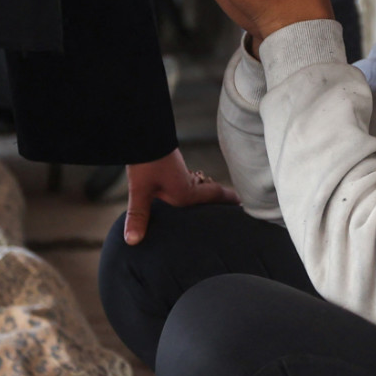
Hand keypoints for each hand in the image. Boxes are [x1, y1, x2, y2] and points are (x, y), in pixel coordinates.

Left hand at [123, 148, 238, 243]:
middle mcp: (188, 184)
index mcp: (186, 192)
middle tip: (233, 207)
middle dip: (220, 200)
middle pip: (210, 192)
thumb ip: (138, 216)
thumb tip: (133, 241)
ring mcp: (180, 174)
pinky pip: (187, 181)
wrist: (141, 134)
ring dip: (204, 194)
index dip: (230, 200)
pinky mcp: (170, 167)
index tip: (243, 204)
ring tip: (209, 204)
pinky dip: (190, 188)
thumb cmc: (145, 162)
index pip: (215, 196)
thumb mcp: (140, 191)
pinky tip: (182, 192)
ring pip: (198, 186)